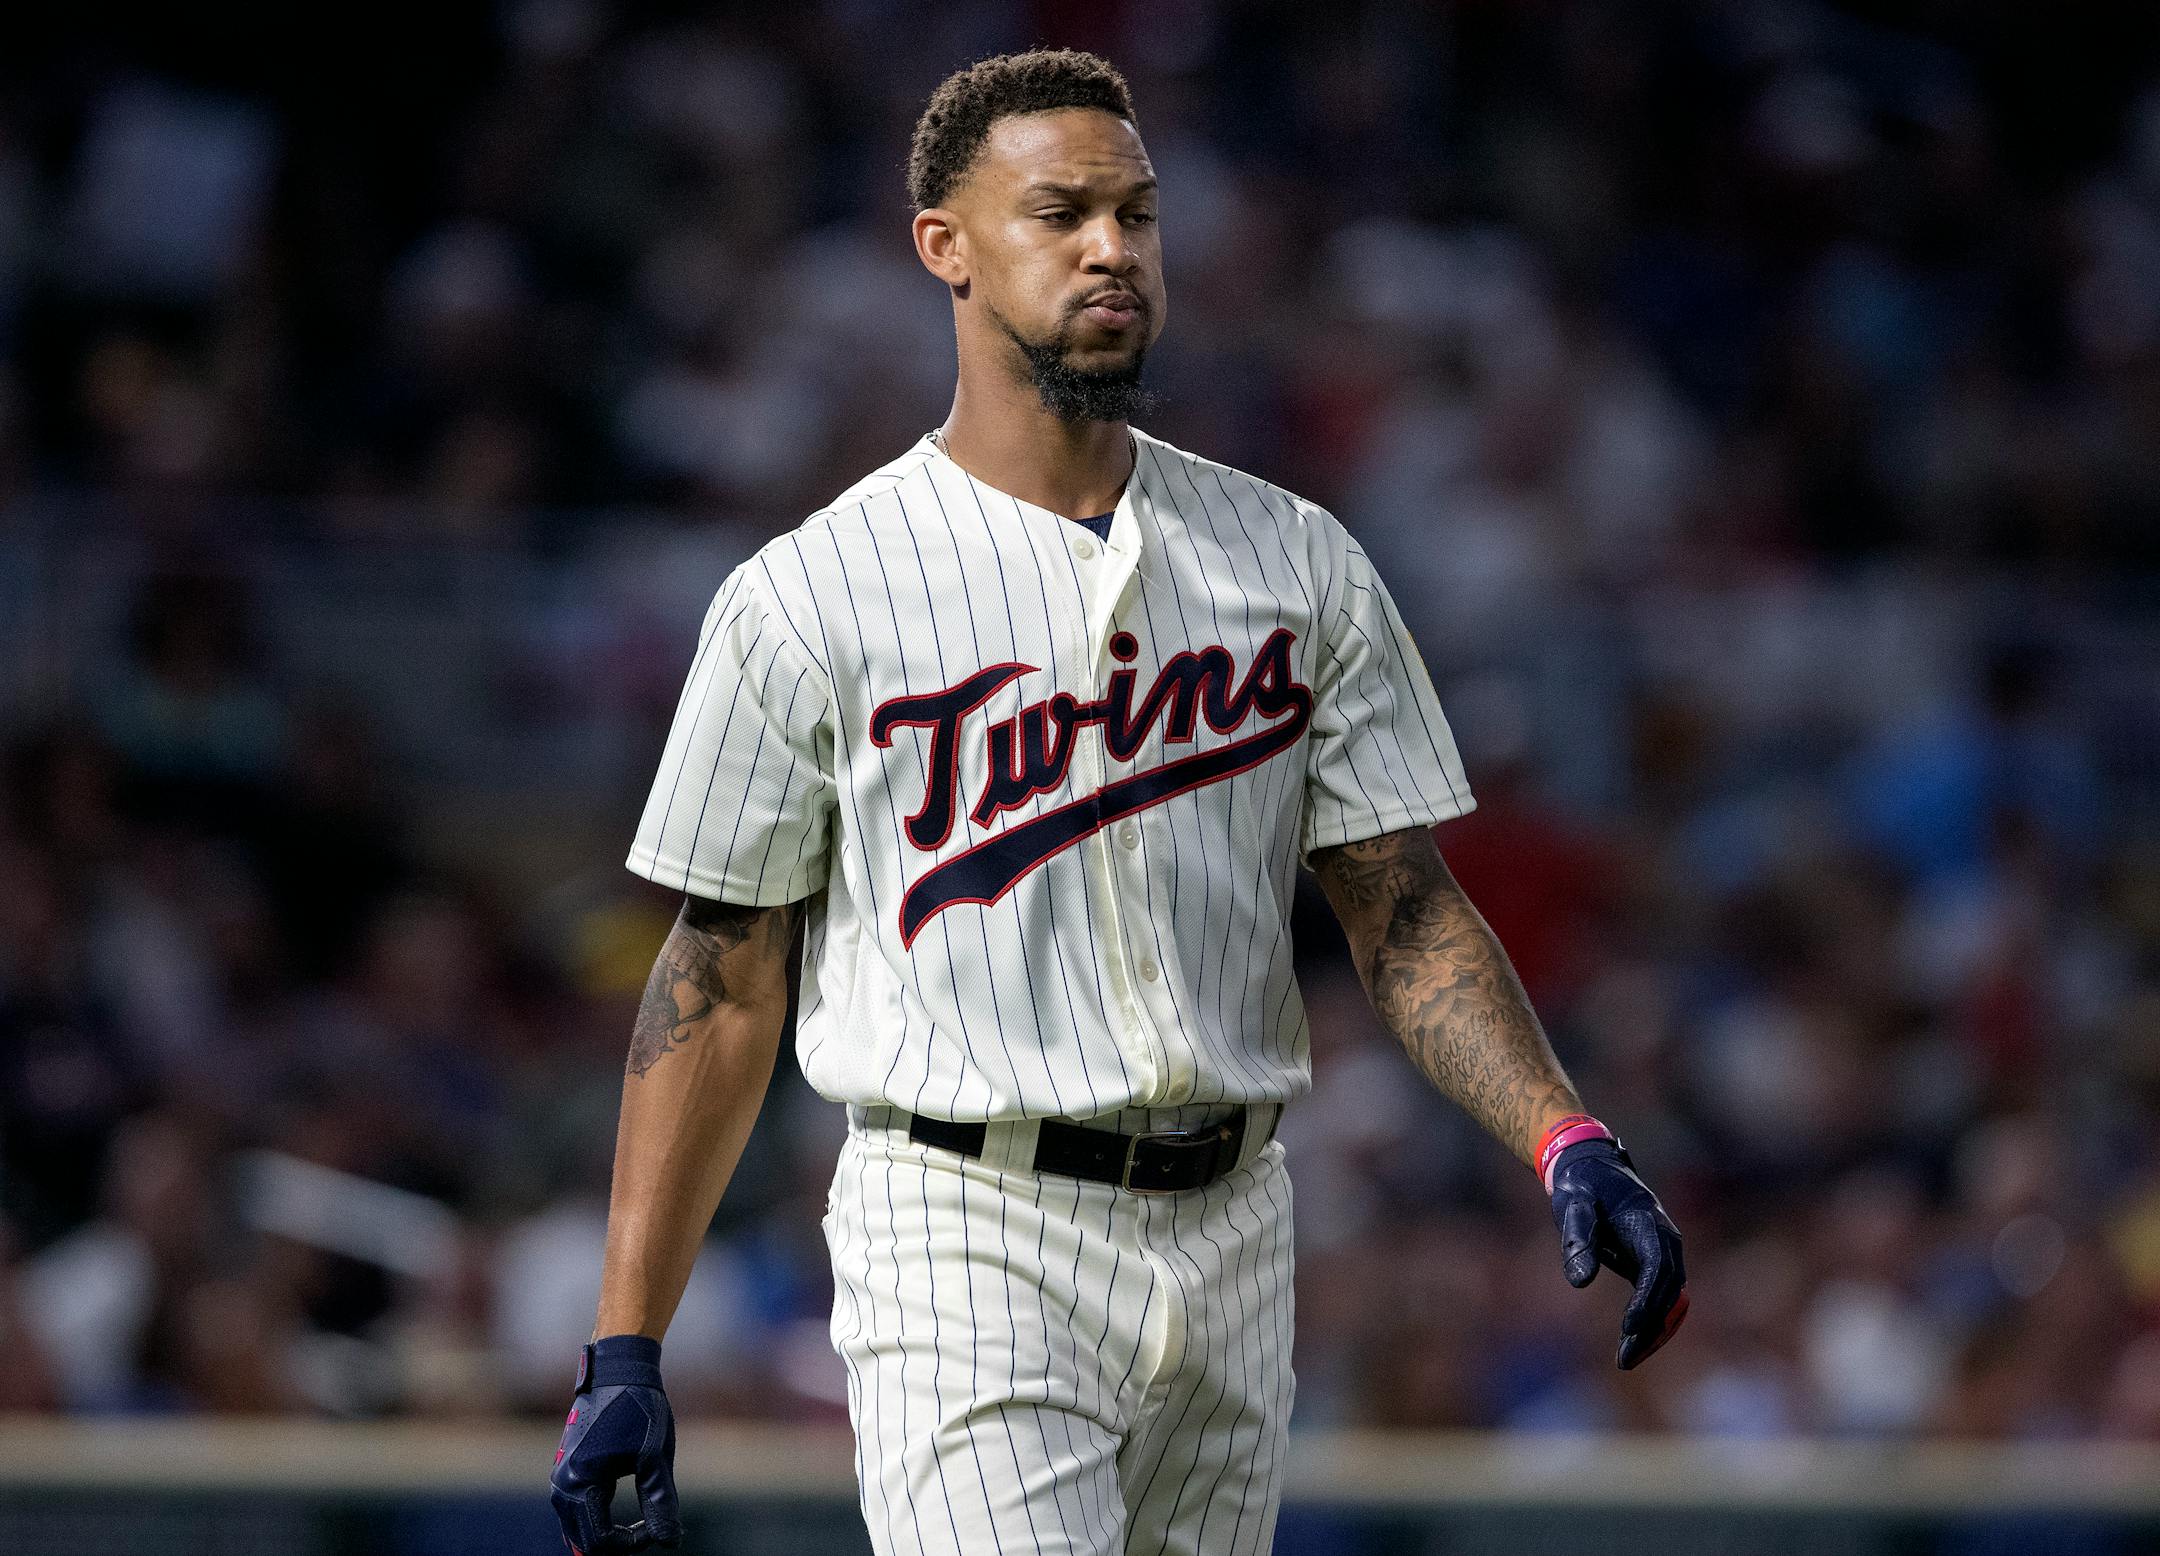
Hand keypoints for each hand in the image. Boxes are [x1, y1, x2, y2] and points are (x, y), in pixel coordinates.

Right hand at [549, 1335, 681, 1552]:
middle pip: (584, 1540)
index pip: (600, 1541)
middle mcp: (563, 1484)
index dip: (631, 1544)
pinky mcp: (567, 1469)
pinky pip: (575, 1510)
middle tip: (650, 1529)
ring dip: (605, 1534)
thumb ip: (660, 1504)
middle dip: (617, 1544)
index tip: (657, 1527)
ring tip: (640, 1525)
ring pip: (577, 1527)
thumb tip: (669, 1543)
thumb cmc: (639, 1408)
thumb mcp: (654, 1458)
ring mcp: (561, 1477)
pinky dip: (596, 1520)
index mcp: (581, 1483)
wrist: (619, 1369)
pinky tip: (621, 1517)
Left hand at [1548, 1138, 1688, 1368]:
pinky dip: (1651, 1322)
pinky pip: (1662, 1299)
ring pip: (1670, 1300)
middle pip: (1669, 1291)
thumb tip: (1580, 1283)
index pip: (1656, 1268)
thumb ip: (1577, 1240)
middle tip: (1624, 1359)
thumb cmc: (1580, 1186)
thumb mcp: (1572, 1206)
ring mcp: (1665, 1253)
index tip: (1629, 1328)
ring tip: (1626, 1360)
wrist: (1592, 1168)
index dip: (1647, 1300)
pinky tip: (1631, 1345)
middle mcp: (1666, 1241)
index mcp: (1649, 1223)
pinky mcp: (1655, 1264)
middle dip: (1650, 1327)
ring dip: (1654, 1332)